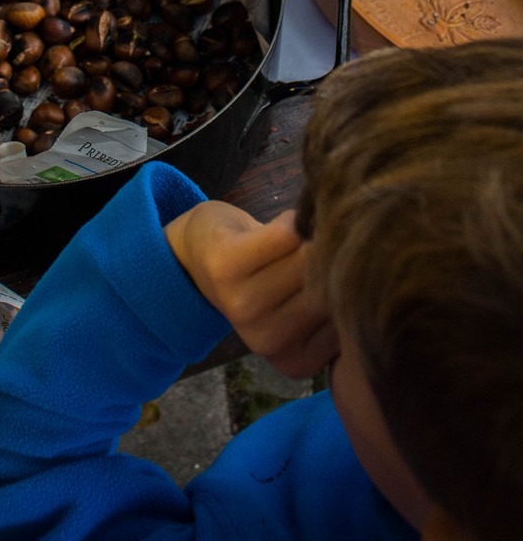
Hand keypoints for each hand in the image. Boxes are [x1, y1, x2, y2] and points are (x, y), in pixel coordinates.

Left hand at [164, 203, 337, 378]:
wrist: (203, 253)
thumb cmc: (270, 278)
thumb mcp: (312, 308)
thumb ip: (341, 304)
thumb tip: (380, 277)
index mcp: (298, 361)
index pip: (352, 320)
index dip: (353, 286)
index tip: (338, 274)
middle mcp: (269, 343)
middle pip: (332, 287)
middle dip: (333, 258)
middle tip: (318, 247)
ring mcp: (244, 308)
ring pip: (311, 259)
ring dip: (312, 237)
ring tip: (298, 239)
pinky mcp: (226, 267)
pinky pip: (287, 234)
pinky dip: (293, 220)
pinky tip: (283, 224)